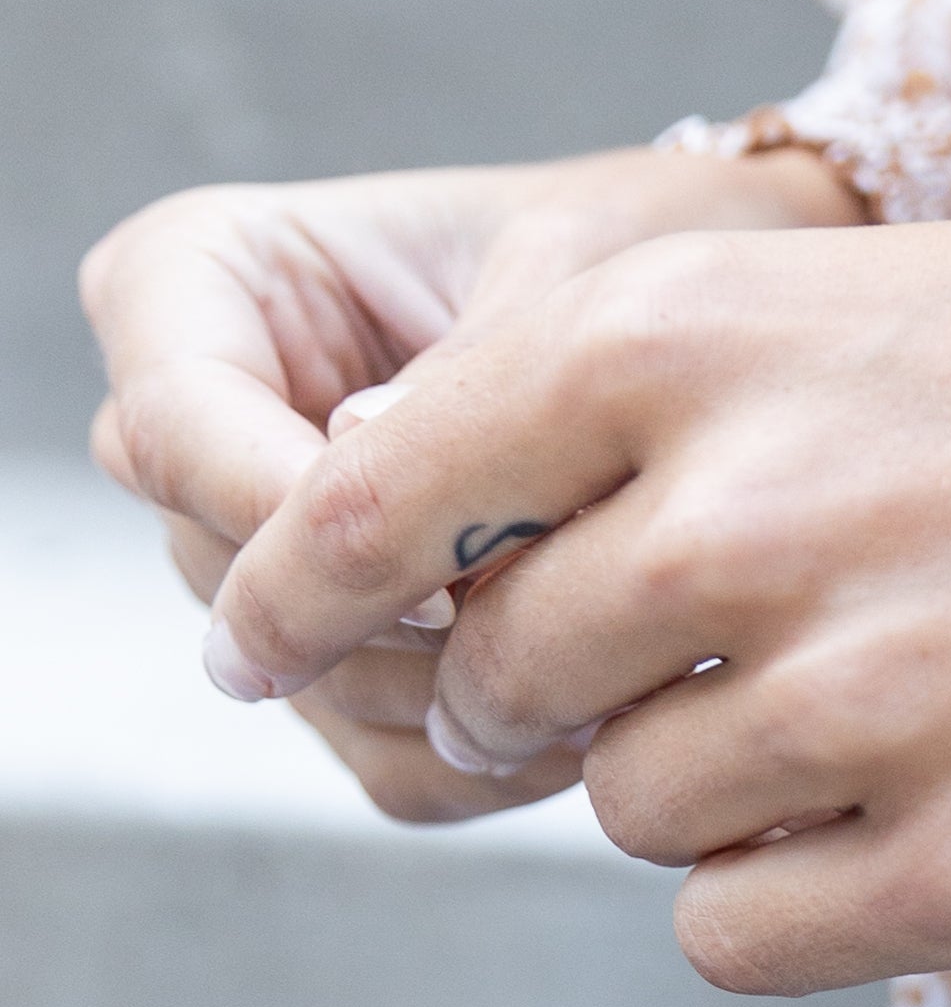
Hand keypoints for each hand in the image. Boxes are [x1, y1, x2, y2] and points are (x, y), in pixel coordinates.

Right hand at [82, 143, 865, 822]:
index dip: (294, 518)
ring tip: (612, 691)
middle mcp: (203, 427)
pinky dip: (488, 763)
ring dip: (455, 707)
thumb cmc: (642, 243)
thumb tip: (357, 454)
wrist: (722, 327)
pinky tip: (602, 727)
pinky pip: (380, 757)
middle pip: (229, 574)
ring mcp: (263, 555)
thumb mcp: (583, 254)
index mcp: (199, 279)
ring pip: (304, 684)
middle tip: (555, 648)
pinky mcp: (347, 658)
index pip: (173, 422)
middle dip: (393, 630)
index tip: (444, 576)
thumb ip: (479, 351)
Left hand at [196, 190, 950, 989]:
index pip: (368, 504)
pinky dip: (795, 893)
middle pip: (505, 683)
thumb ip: (660, 418)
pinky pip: (740, 937)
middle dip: (558, 692)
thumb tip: (453, 581)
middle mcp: (753, 518)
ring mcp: (873, 705)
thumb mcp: (883, 301)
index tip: (289, 634)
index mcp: (700, 336)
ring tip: (904, 692)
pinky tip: (934, 800)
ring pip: (635, 814)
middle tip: (701, 659)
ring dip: (713, 782)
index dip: (311, 589)